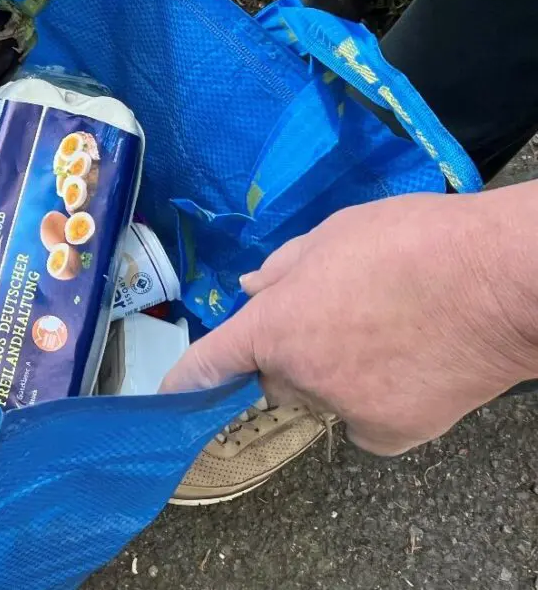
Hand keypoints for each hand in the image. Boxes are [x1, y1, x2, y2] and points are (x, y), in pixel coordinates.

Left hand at [160, 191, 537, 454]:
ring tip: (391, 334)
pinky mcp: (389, 433)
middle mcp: (299, 374)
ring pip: (325, 398)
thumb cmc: (414, 243)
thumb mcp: (334, 235)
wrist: (499, 283)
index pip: (211, 361)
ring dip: (340, 377)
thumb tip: (249, 287)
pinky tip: (413, 368)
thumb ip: (282, 269)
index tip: (167, 395)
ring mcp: (344, 408)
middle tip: (341, 319)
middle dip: (294, 356)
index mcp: (274, 323)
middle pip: (277, 377)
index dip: (185, 379)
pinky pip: (366, 423)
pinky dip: (380, 405)